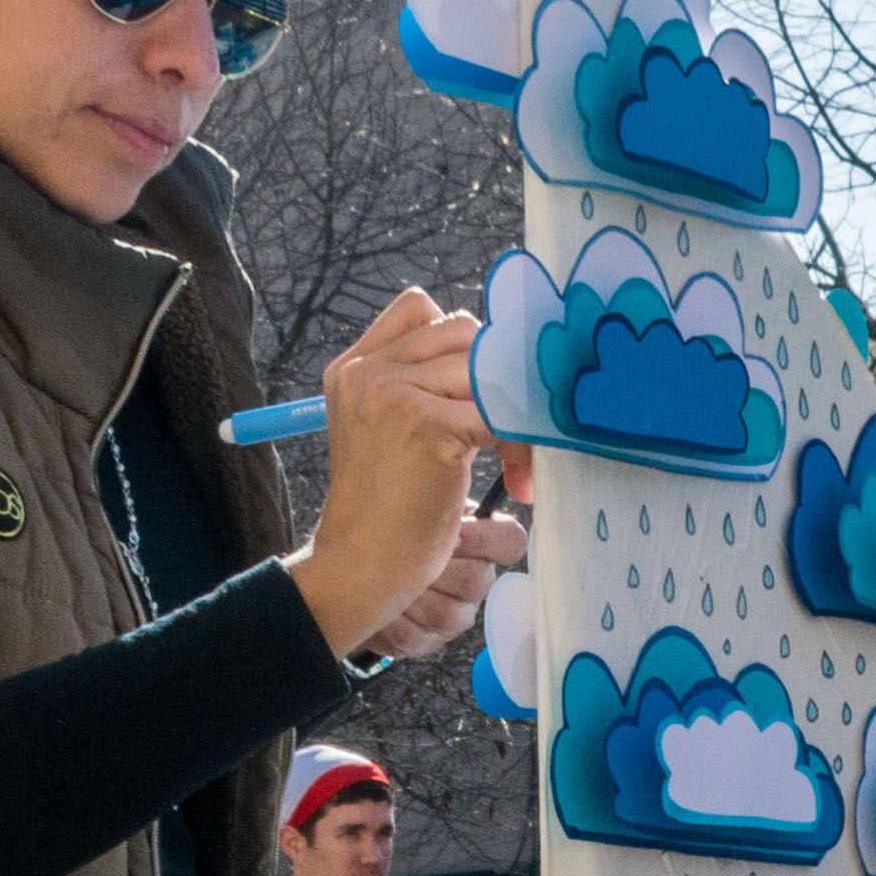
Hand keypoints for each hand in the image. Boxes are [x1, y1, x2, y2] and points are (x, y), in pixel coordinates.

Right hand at [286, 289, 492, 653]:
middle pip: (464, 333)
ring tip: (517, 469)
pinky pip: (500, 414)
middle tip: (512, 441)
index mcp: (353, 366)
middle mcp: (367, 371)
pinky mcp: (424, 424)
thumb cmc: (386, 512)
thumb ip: (421, 388)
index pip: (422, 308)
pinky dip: (521, 444)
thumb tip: (496, 355)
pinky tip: (519, 480)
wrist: (361, 567)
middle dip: (500, 380)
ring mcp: (392, 393)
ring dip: (518, 416)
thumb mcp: (388, 432)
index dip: (464, 344)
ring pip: (487, 371)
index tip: (483, 395)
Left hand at [362, 501, 520, 666]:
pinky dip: (389, 618)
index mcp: (478, 542)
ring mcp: (454, 616)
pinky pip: (415, 637)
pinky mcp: (427, 642)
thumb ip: (437, 496)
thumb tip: (453, 493)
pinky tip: (378, 602)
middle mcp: (473, 580)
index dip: (486, 539)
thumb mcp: (413, 503)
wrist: (347, 568)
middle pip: (477, 580)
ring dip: (410, 594)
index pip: (510, 541)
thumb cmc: (386, 530)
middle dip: (435, 566)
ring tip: (385, 578)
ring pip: (448, 614)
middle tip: (409, 553)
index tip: (453, 533)